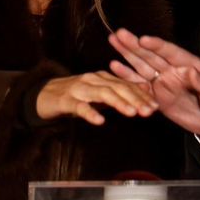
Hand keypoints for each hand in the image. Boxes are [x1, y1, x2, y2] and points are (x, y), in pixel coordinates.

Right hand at [35, 71, 157, 125]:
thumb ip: (118, 93)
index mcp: (102, 78)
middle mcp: (92, 80)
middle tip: (149, 111)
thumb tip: (142, 92)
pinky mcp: (65, 100)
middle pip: (117, 87)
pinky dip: (90, 113)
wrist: (44, 95)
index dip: (142, 95)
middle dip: (135, 98)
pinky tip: (100, 121)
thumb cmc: (75, 96)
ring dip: (118, 102)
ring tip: (131, 113)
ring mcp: (78, 89)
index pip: (126, 85)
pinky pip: (79, 106)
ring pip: (102, 93)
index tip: (155, 106)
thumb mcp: (98, 94)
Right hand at [107, 29, 199, 143]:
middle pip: (151, 56)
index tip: (143, 39)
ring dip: (127, 55)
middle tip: (118, 34)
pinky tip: (115, 68)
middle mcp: (174, 71)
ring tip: (113, 42)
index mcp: (190, 65)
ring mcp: (165, 84)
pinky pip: (141, 87)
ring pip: (142, 67)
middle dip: (135, 45)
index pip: (171, 52)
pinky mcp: (159, 98)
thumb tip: (189, 72)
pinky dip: (128, 78)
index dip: (157, 46)